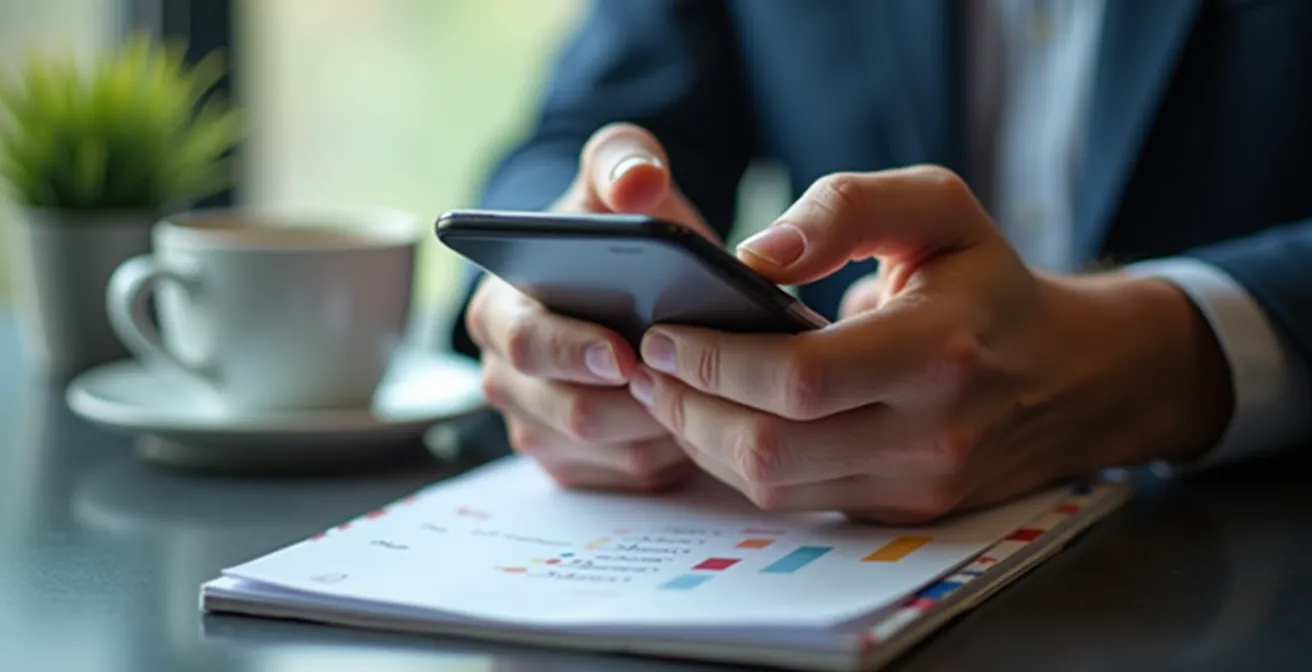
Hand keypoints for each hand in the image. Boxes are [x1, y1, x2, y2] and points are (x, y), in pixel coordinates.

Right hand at [467, 123, 714, 491]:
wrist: (621, 275)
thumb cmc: (615, 229)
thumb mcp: (617, 177)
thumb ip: (622, 158)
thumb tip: (637, 180)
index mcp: (497, 310)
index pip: (526, 344)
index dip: (574, 352)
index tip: (626, 352)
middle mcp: (505, 377)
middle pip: (571, 413)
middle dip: (638, 399)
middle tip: (697, 378)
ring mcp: (537, 426)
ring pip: (608, 450)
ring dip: (664, 426)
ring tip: (713, 390)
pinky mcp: (575, 464)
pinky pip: (629, 476)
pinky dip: (670, 451)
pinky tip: (703, 415)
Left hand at [628, 165, 1232, 522]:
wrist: (1069, 374)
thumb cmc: (987, 279)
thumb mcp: (937, 207)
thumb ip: (844, 208)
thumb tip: (752, 256)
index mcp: (938, 350)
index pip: (801, 379)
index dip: (717, 362)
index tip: (663, 334)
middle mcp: (930, 433)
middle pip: (771, 449)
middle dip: (688, 410)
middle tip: (647, 366)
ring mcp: (916, 484)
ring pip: (773, 487)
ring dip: (702, 442)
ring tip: (669, 391)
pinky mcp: (901, 511)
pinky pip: (796, 500)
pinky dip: (740, 463)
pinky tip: (717, 419)